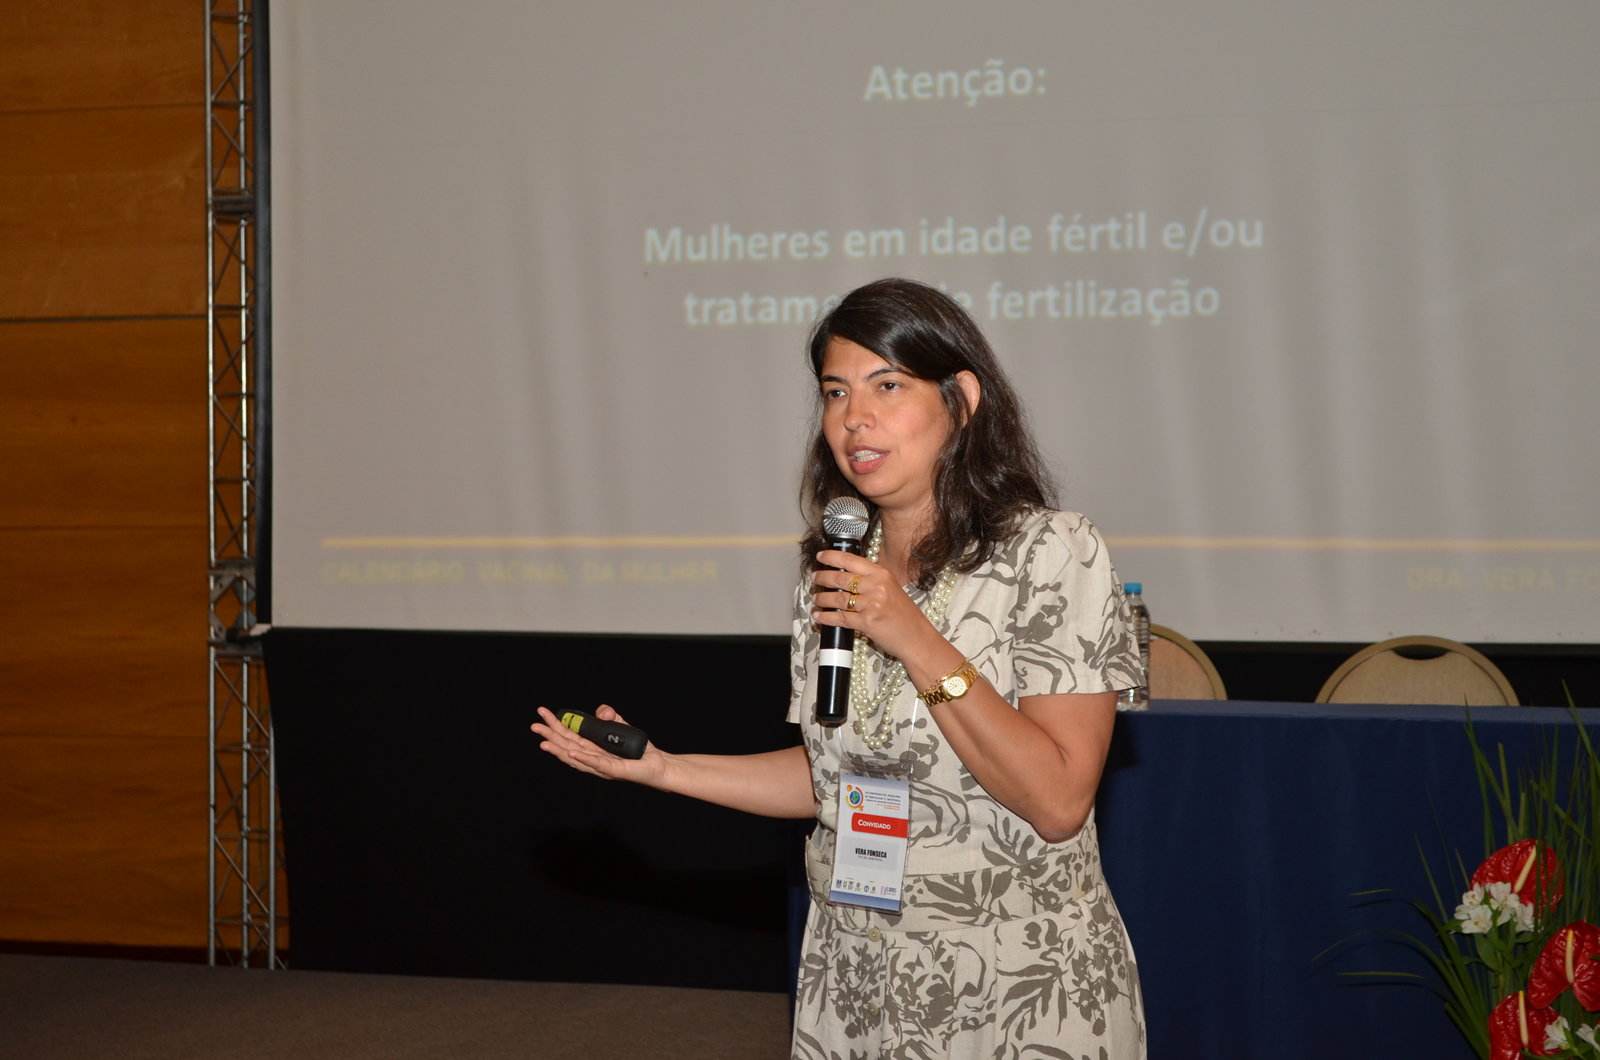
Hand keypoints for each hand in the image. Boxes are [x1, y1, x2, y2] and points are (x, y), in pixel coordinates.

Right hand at [530, 704, 668, 787]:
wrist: (657, 764)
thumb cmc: (636, 749)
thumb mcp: (620, 725)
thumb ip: (609, 716)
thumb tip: (603, 712)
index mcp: (591, 747)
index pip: (569, 735)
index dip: (555, 725)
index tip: (542, 713)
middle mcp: (593, 758)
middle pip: (567, 746)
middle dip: (550, 736)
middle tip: (535, 726)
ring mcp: (602, 766)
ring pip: (576, 758)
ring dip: (559, 750)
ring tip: (544, 743)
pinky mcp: (614, 771)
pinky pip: (597, 764)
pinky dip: (583, 759)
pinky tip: (571, 753)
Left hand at [811, 549, 942, 662]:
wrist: (917, 638)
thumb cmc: (905, 615)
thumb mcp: (891, 588)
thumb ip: (872, 580)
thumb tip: (847, 575)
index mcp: (882, 574)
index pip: (851, 560)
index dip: (832, 557)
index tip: (820, 556)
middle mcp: (877, 586)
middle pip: (840, 578)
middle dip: (822, 577)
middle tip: (814, 577)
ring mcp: (872, 604)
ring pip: (838, 599)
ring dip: (822, 599)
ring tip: (815, 598)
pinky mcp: (867, 622)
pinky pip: (840, 618)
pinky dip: (826, 618)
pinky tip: (819, 616)